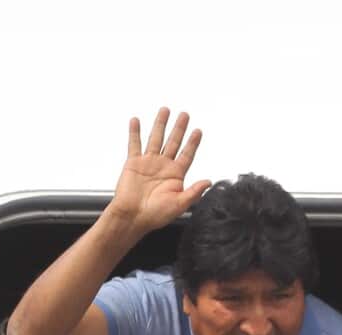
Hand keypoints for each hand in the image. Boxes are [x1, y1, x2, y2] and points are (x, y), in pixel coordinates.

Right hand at [108, 107, 211, 235]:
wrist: (133, 217)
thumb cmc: (155, 215)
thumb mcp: (180, 204)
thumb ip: (194, 192)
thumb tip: (208, 181)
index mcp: (175, 175)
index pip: (187, 154)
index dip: (193, 143)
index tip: (198, 131)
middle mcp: (163, 166)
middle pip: (173, 142)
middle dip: (179, 128)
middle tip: (185, 115)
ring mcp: (148, 163)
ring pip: (156, 138)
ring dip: (160, 124)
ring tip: (165, 110)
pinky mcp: (133, 163)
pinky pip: (134, 144)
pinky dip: (135, 132)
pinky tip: (136, 121)